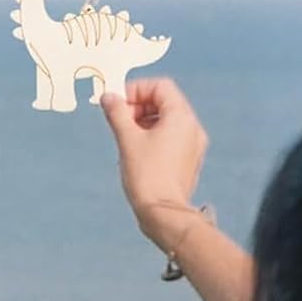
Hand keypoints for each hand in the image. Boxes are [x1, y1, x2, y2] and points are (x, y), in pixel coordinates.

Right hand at [100, 78, 209, 253]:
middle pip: (164, 102)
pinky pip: (171, 138)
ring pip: (167, 120)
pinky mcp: (188, 160)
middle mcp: (192, 128)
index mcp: (181, 117)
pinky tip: (137, 151)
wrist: (164, 214)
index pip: (160, 87)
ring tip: (125, 137)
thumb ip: (117, 113)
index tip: (117, 103)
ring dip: (144, 121)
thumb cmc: (147, 176)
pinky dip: (153, 136)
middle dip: (138, 106)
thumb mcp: (127, 139)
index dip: (136, 90)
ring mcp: (192, 145)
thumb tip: (108, 97)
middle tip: (119, 120)